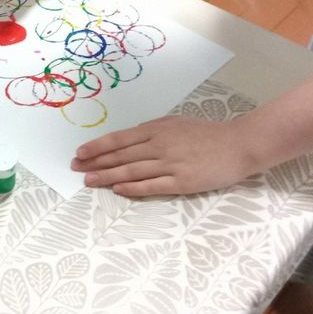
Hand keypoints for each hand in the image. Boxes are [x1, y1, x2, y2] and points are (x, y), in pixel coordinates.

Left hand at [71, 116, 259, 196]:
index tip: (80, 152)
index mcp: (156, 129)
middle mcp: (159, 146)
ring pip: (131, 171)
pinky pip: (152, 186)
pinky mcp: (182, 182)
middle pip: (120, 155)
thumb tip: (127, 141)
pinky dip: (132, 187)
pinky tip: (117, 189)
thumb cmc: (205, 133)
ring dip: (107, 176)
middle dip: (95, 162)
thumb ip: (151, 132)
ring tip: (89, 180)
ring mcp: (170, 164)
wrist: (237, 145)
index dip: (97, 146)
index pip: (119, 139)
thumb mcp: (175, 124)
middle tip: (75, 168)